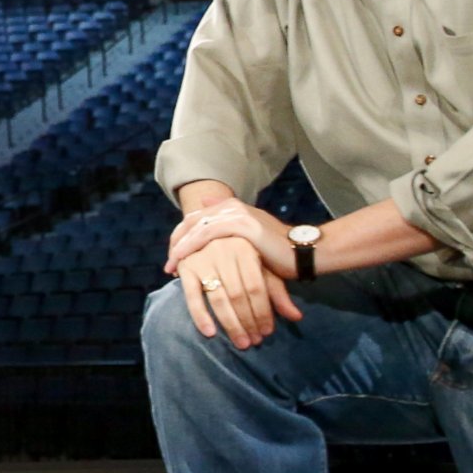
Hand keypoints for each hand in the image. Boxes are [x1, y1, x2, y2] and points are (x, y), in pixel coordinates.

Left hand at [166, 198, 296, 280]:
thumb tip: (207, 215)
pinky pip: (207, 234)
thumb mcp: (250, 242)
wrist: (304, 253)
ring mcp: (237, 213)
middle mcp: (232, 207)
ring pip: (196, 227)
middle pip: (192, 221)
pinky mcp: (242, 225)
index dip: (182, 237)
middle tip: (168, 264)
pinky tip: (182, 260)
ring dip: (180, 247)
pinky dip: (191, 247)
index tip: (173, 257)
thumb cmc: (278, 253)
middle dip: (177, 243)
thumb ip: (231, 232)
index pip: (197, 219)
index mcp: (232, 208)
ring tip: (171, 266)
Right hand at [174, 236, 303, 349]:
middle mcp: (223, 250)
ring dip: (230, 324)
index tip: (267, 332)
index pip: (256, 287)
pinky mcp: (186, 267)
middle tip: (254, 342)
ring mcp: (202, 257)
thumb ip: (277, 292)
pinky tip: (210, 333)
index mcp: (245, 247)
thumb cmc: (243, 254)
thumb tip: (296, 317)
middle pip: (238, 295)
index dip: (263, 312)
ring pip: (218, 298)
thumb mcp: (262, 267)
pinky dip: (200, 316)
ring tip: (241, 343)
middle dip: (248, 322)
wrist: (210, 228)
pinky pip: (192, 296)